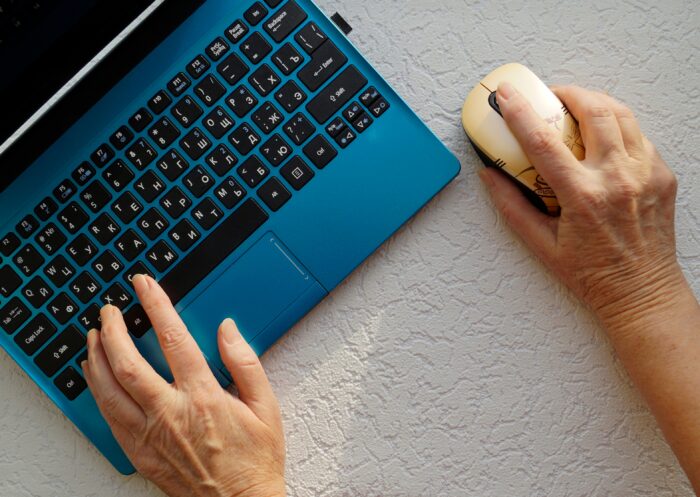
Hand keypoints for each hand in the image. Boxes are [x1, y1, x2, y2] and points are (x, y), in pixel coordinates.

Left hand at [82, 275, 285, 496]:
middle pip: (128, 362)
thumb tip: (227, 330)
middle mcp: (171, 413)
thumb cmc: (254, 460)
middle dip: (113, 329)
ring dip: (96, 357)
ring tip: (93, 336)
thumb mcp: (265, 406)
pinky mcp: (141, 454)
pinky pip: (109, 418)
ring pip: (109, 390)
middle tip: (109, 310)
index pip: (173, 338)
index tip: (144, 286)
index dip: (155, 305)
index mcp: (203, 396)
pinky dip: (96, 391)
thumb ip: (245, 362)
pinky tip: (95, 378)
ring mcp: (151, 435)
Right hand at [479, 83, 686, 330]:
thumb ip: (511, 206)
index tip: (506, 95)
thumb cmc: (593, 275)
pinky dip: (618, 127)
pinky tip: (603, 139)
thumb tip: (490, 176)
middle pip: (593, 110)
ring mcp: (646, 173)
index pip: (544, 142)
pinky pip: (638, 135)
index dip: (520, 113)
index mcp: (584, 197)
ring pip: (622, 114)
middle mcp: (619, 179)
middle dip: (568, 93)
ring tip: (576, 108)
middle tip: (550, 96)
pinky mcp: (662, 175)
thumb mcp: (541, 245)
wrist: (641, 292)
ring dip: (595, 103)